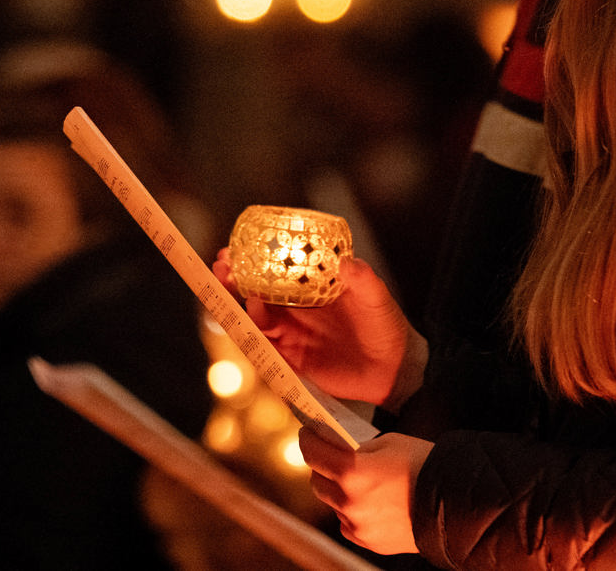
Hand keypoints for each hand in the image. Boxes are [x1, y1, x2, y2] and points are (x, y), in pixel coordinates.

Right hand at [212, 250, 426, 408]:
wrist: (394, 369)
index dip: (255, 259)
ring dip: (238, 301)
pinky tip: (251, 312)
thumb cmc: (386, 325)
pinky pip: (266, 346)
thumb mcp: (377, 297)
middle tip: (220, 263)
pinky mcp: (293, 359)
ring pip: (255, 317)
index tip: (238, 246)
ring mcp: (293, 334)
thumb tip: (349, 263)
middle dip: (234, 278)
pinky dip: (255, 330)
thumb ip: (363, 280)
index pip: (277, 271)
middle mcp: (297, 310)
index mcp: (312, 289)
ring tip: (227, 284)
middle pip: (256, 292)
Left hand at [299, 427, 432, 555]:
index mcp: (352, 471)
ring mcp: (357, 524)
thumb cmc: (423, 465)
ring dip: (336, 489)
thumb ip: (359, 448)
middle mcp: (348, 501)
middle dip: (320, 465)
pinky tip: (367, 500)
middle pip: (316, 481)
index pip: (313, 453)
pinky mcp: (367, 540)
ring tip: (355, 479)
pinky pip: (346, 522)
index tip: (308, 433)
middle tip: (329, 455)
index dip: (308, 439)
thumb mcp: (388, 443)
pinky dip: (350, 510)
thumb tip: (342, 449)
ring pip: (331, 503)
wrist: (453, 502)